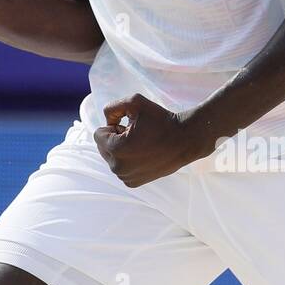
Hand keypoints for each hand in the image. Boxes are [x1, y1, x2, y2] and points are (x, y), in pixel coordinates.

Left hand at [94, 93, 219, 187]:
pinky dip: (128, 160)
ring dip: (121, 149)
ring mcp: (125, 177)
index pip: (98, 134)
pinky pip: (121, 168)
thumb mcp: (135, 102)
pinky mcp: (133, 183)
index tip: (130, 126)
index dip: (113, 126)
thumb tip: (106, 122)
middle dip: (115, 139)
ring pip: (111, 158)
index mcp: (115, 149)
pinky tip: (144, 154)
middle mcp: (118, 167)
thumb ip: (112, 107)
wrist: (185, 139)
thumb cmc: (161, 119)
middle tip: (137, 134)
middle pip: (103, 147)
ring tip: (142, 144)